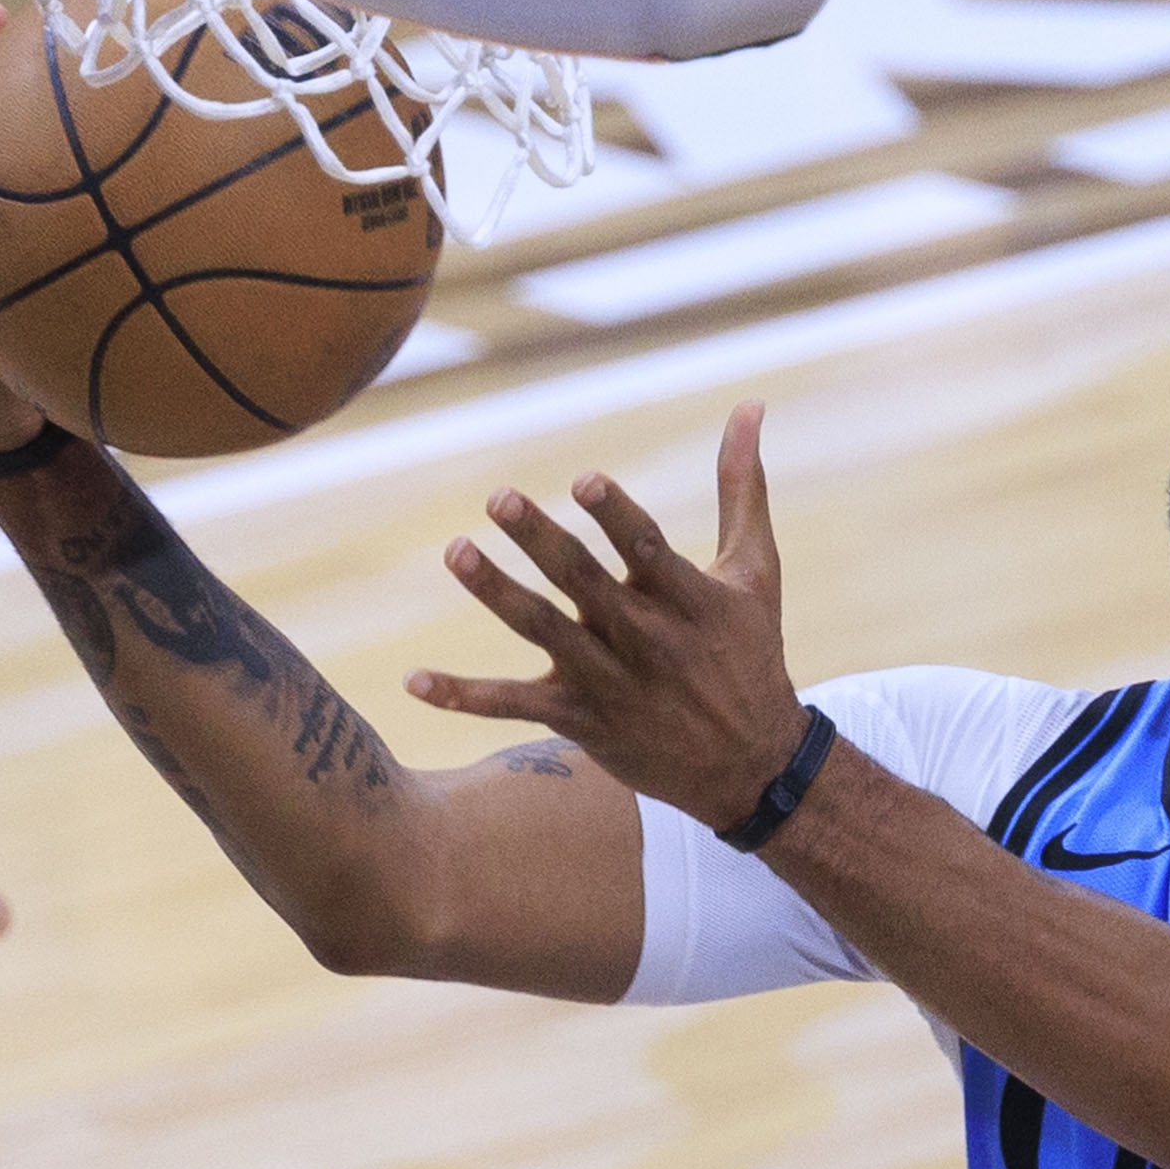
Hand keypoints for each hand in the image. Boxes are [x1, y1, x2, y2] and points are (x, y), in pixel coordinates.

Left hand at [407, 403, 810, 829]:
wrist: (750, 764)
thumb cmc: (751, 652)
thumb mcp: (755, 569)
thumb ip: (742, 486)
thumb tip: (750, 404)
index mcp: (688, 599)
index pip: (647, 549)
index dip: (615, 514)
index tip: (584, 481)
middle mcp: (646, 639)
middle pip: (584, 582)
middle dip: (541, 541)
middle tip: (499, 499)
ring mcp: (609, 682)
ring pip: (544, 632)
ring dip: (497, 593)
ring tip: (456, 552)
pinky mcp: (580, 719)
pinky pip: (514, 706)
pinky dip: (463, 697)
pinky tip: (414, 681)